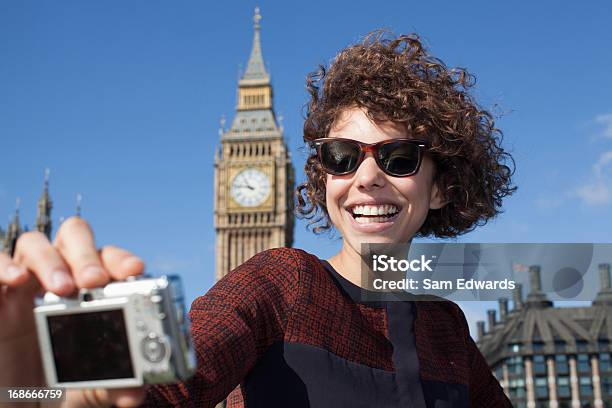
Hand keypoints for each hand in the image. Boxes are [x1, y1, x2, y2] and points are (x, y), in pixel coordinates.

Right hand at [0, 216, 145, 406]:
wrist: (18, 402)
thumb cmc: (56, 385)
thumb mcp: (88, 388)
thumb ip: (113, 386)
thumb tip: (135, 393)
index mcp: (89, 291)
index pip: (107, 257)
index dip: (120, 258)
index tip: (135, 269)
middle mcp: (57, 279)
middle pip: (73, 238)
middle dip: (86, 253)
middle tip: (94, 280)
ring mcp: (22, 285)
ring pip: (34, 244)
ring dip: (51, 260)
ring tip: (62, 289)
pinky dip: (2, 265)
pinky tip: (16, 279)